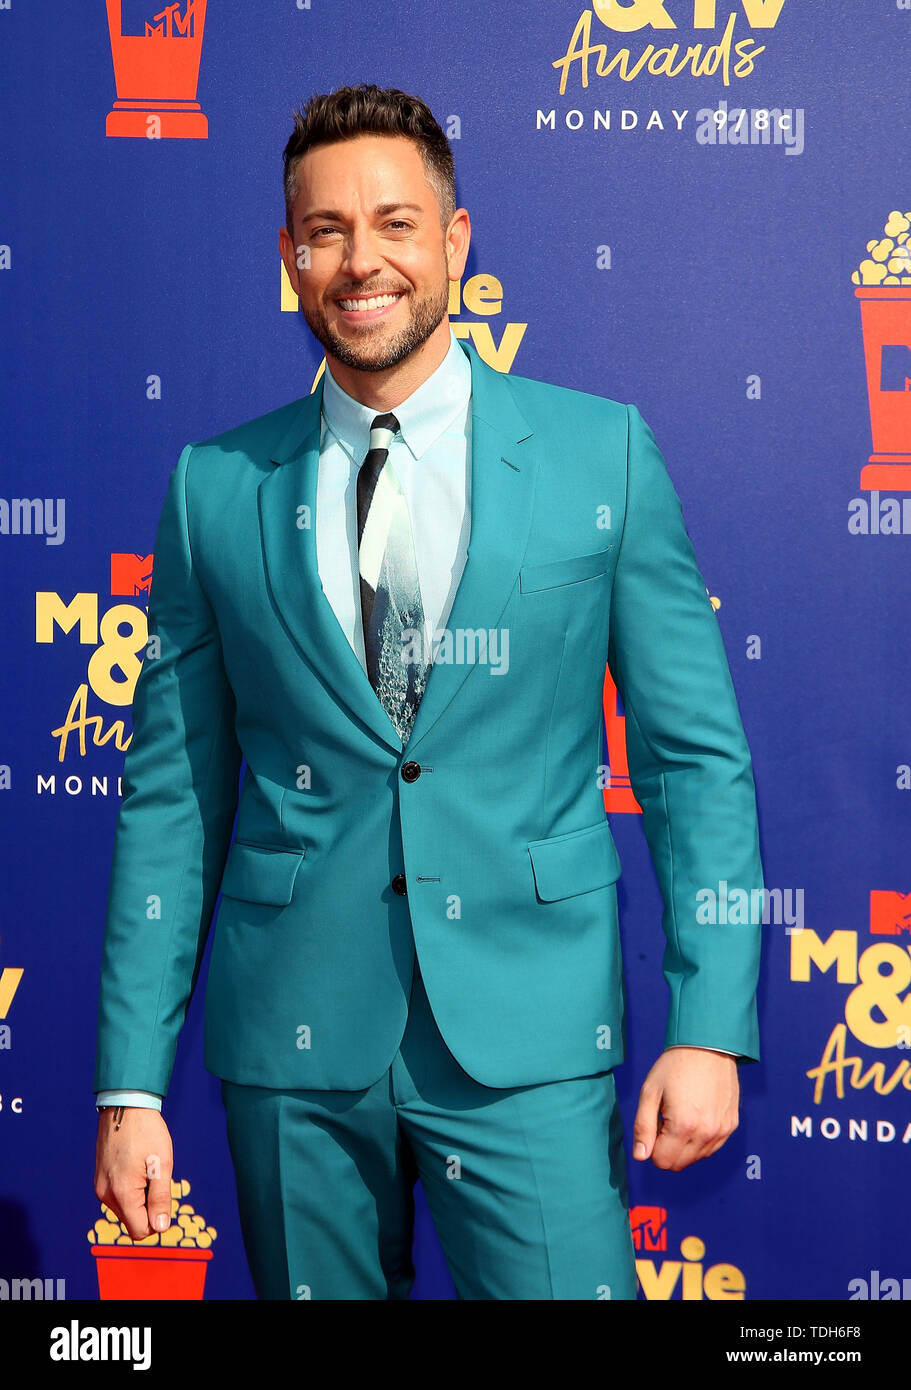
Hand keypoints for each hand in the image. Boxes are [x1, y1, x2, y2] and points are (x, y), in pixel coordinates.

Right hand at [94, 1108, 173, 1239]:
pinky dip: (131, 1189)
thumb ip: (160, 1199)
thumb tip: (161, 1228)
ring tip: (146, 1169)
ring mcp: (100, 1186)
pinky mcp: (99, 1178)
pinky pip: (118, 1196)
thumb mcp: (162, 1164)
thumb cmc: (146, 1132)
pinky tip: (137, 1166)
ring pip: (125, 1209)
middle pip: (132, 1221)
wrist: (125, 1105)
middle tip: (156, 1177)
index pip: (140, 1231)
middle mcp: (105, 1194)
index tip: (165, 1197)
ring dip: (140, 1197)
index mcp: (121, 1193)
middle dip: (148, 1208)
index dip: (157, 1221)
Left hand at [632, 1047, 738, 1170]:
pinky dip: (701, 1139)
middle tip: (667, 1118)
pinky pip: (712, 1147)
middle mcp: (706, 1133)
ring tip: (683, 1113)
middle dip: (667, 1147)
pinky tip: (697, 1115)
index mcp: (684, 1126)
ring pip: (696, 1157)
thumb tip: (640, 1156)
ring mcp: (722, 1130)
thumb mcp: (650, 1092)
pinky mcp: (731, 1125)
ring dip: (685, 1144)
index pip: (662, 1161)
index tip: (655, 1123)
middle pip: (679, 1164)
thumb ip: (643, 1127)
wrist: (708, 1045)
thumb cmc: (675, 1066)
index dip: (653, 1146)